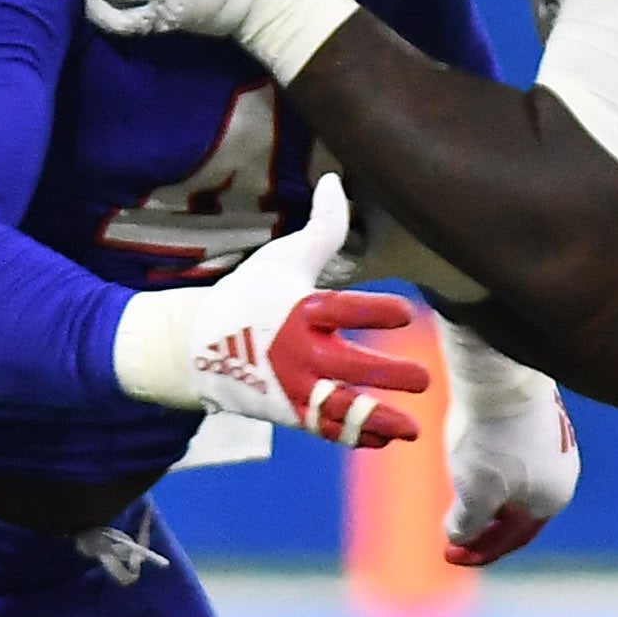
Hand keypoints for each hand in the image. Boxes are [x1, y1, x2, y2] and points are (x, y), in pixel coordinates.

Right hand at [111, 175, 427, 448]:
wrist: (194, 348)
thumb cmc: (249, 294)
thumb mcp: (283, 258)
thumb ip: (322, 228)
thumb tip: (335, 179)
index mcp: (299, 311)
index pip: (340, 310)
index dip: (372, 311)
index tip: (405, 313)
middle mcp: (297, 352)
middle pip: (346, 367)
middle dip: (385, 375)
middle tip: (423, 379)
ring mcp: (293, 386)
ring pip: (339, 408)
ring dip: (376, 419)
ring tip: (413, 430)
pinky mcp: (290, 412)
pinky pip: (325, 427)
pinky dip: (353, 434)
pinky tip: (387, 436)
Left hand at [440, 321, 579, 565]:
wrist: (502, 374)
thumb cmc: (491, 440)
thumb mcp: (474, 493)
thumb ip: (467, 525)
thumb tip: (459, 538)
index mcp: (552, 500)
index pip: (513, 539)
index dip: (478, 552)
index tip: (448, 555)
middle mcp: (561, 474)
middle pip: (517, 512)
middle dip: (485, 526)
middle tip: (454, 532)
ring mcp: (552, 443)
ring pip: (516, 481)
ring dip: (488, 496)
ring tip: (458, 496)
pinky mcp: (538, 416)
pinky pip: (514, 453)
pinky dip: (492, 467)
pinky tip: (469, 458)